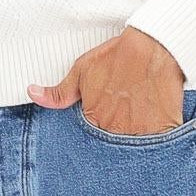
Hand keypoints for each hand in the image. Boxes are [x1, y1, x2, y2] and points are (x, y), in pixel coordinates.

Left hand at [28, 28, 184, 134]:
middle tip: (127, 112)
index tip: (110, 114)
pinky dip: (158, 136)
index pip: (93, 138)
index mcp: (94, 121)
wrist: (152, 47)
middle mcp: (115, 132)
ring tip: (141, 114)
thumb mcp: (82, 71)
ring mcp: (140, 135)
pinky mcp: (163, 131)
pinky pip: (160, 144)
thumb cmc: (117, 57)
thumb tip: (33, 94)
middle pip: (114, 144)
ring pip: (135, 147)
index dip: (103, 125)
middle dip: (119, 132)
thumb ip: (58, 92)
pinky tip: (157, 118)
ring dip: (137, 135)